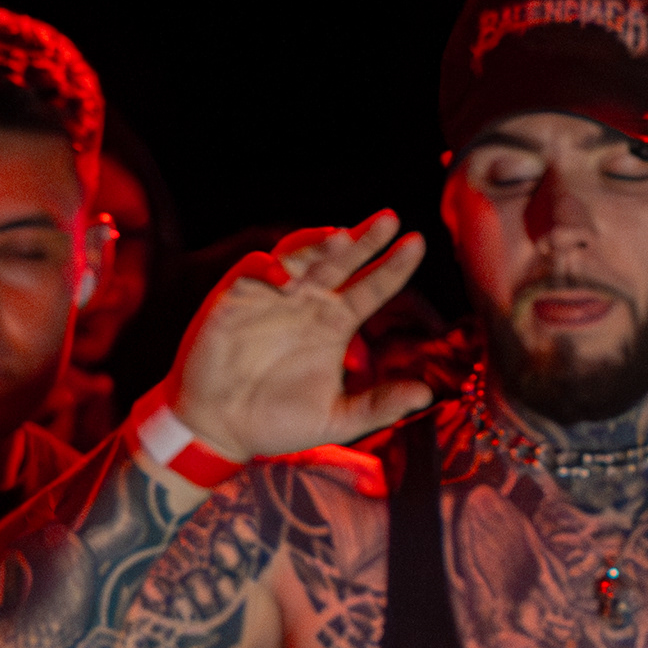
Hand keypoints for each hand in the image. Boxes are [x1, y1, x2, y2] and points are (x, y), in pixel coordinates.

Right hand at [166, 214, 435, 461]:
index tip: (417, 242)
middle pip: (341, 261)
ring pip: (300, 256)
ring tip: (341, 237)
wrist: (220, 427)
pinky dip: (269, 267)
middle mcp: (309, 302)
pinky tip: (286, 278)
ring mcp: (273, 296)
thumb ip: (379, 405)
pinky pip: (253, 270)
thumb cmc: (278, 421)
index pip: (372, 288)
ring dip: (318, 244)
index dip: (394, 267)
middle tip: (389, 219)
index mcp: (335, 323)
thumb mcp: (337, 418)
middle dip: (364, 238)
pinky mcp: (236, 298)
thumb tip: (427, 394)